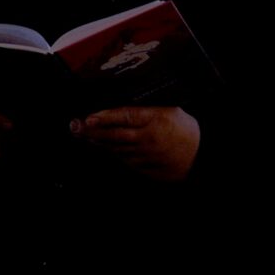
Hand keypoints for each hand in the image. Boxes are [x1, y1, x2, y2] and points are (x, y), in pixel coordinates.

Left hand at [71, 105, 200, 181]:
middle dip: (91, 131)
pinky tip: (102, 147)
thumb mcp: (171, 110)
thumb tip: (123, 106)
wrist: (199, 156)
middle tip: (75, 126)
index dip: (104, 117)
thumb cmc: (186, 131)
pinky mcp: (143, 168)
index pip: (124, 116)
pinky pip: (122, 160)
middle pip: (113, 135)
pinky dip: (111, 153)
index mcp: (155, 120)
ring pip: (114, 148)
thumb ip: (148, 108)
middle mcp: (147, 139)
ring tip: (83, 135)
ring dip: (97, 142)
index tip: (88, 116)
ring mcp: (144, 155)